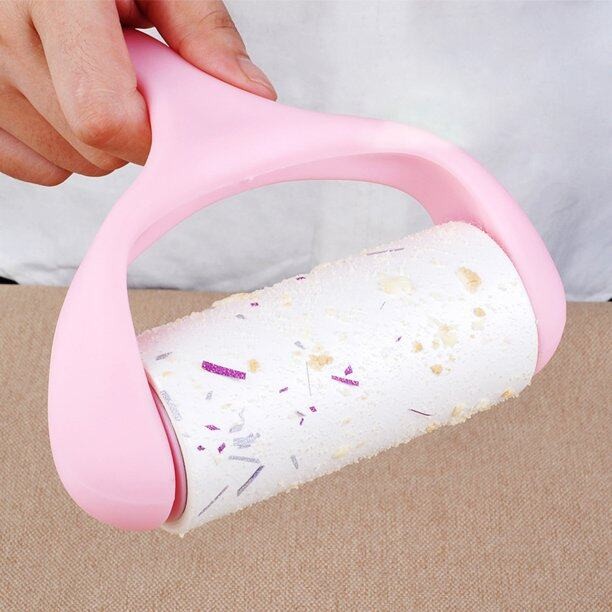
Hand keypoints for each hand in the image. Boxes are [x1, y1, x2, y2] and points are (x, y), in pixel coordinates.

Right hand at [0, 0, 275, 184]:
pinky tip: (66, 102)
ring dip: (100, 140)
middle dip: (133, 132)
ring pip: (70, 162)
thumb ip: (202, 28)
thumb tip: (251, 94)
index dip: (151, 134)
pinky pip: (35, 168)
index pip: (103, 114)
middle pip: (94, 148)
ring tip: (94, 75)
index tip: (173, 117)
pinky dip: (63, 149)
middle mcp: (0, 38)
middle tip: (134, 80)